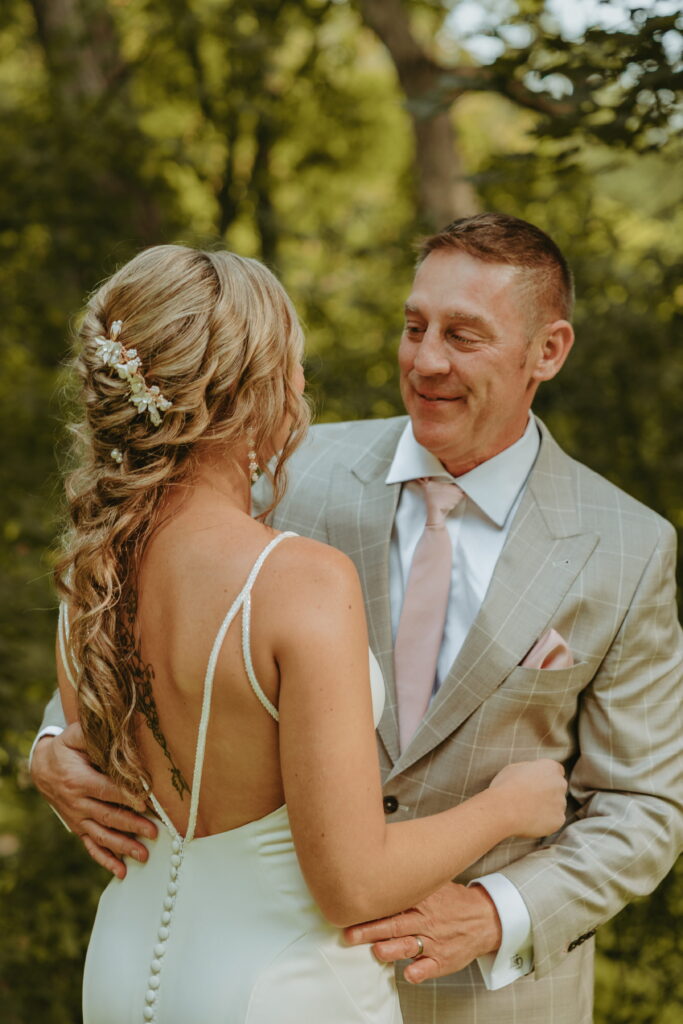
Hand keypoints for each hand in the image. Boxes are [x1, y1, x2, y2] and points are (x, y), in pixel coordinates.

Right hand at [30, 723, 156, 878]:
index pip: (107, 790)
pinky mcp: (78, 827)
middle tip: (153, 832)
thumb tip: (120, 726)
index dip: (126, 796)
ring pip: (101, 835)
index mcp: (79, 780)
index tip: (146, 803)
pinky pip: (91, 846)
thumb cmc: (67, 748)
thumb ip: (93, 734)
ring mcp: (77, 818)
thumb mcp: (76, 736)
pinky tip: (121, 872)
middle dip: (131, 825)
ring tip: (143, 855)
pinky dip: (105, 859)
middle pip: (107, 816)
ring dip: (122, 846)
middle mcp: (77, 803)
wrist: (43, 768)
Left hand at [344, 882, 501, 983]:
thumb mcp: (433, 886)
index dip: (373, 906)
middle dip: (371, 930)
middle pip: (395, 924)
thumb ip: (407, 884)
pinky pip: (430, 968)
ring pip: (410, 946)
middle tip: (350, 935)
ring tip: (377, 951)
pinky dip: (419, 971)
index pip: (394, 901)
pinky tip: (408, 973)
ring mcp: (435, 942)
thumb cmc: (452, 902)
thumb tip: (377, 872)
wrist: (485, 919)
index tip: (352, 907)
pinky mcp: (443, 961)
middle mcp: (426, 920)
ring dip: (392, 949)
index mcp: (422, 900)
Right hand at [489, 759, 566, 837]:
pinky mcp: (559, 820)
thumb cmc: (505, 787)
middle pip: (558, 788)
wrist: (503, 810)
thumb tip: (533, 774)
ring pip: (556, 805)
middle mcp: (560, 783)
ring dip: (547, 807)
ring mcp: (561, 803)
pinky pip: (554, 820)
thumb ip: (530, 770)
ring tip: (527, 811)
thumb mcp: (514, 768)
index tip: (537, 783)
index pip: (556, 771)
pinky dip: (545, 822)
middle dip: (548, 792)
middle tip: (531, 798)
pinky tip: (530, 821)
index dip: (546, 777)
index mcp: (550, 767)